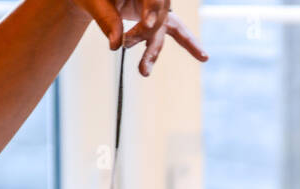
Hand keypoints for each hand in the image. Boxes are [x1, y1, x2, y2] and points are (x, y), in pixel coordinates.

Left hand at [67, 0, 207, 74]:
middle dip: (145, 34)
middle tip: (126, 43)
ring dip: (155, 50)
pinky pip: (177, 31)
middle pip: (160, 16)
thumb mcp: (96, 3)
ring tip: (145, 71)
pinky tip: (203, 57)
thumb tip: (114, 45)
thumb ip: (107, 20)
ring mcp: (158, 7)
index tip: (147, 25)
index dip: (152, 11)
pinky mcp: (158, 18)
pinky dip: (189, 43)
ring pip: (166, 28)